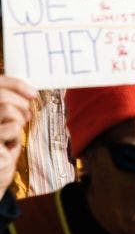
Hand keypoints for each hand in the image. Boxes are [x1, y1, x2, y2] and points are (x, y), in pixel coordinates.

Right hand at [0, 77, 36, 193]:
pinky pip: (12, 128)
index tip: (32, 93)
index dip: (14, 84)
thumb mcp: (4, 125)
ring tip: (16, 132)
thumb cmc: (1, 149)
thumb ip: (9, 107)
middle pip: (2, 96)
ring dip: (18, 120)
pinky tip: (10, 146)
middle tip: (27, 116)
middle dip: (21, 103)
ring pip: (6, 109)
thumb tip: (29, 92)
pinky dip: (17, 136)